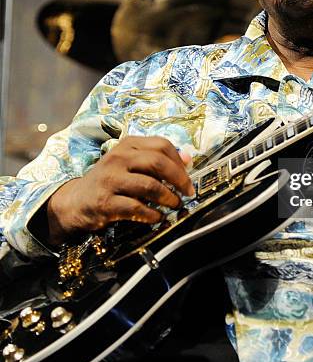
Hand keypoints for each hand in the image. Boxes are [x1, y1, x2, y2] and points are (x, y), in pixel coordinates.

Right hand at [47, 136, 193, 244]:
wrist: (75, 201)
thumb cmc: (110, 181)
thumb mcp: (131, 164)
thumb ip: (158, 159)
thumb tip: (189, 158)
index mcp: (128, 145)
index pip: (162, 144)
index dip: (180, 160)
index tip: (188, 175)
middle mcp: (119, 158)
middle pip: (158, 162)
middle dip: (179, 178)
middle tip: (188, 192)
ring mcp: (110, 179)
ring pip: (150, 185)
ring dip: (169, 198)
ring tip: (175, 205)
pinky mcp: (105, 201)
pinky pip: (136, 207)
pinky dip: (152, 214)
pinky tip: (158, 217)